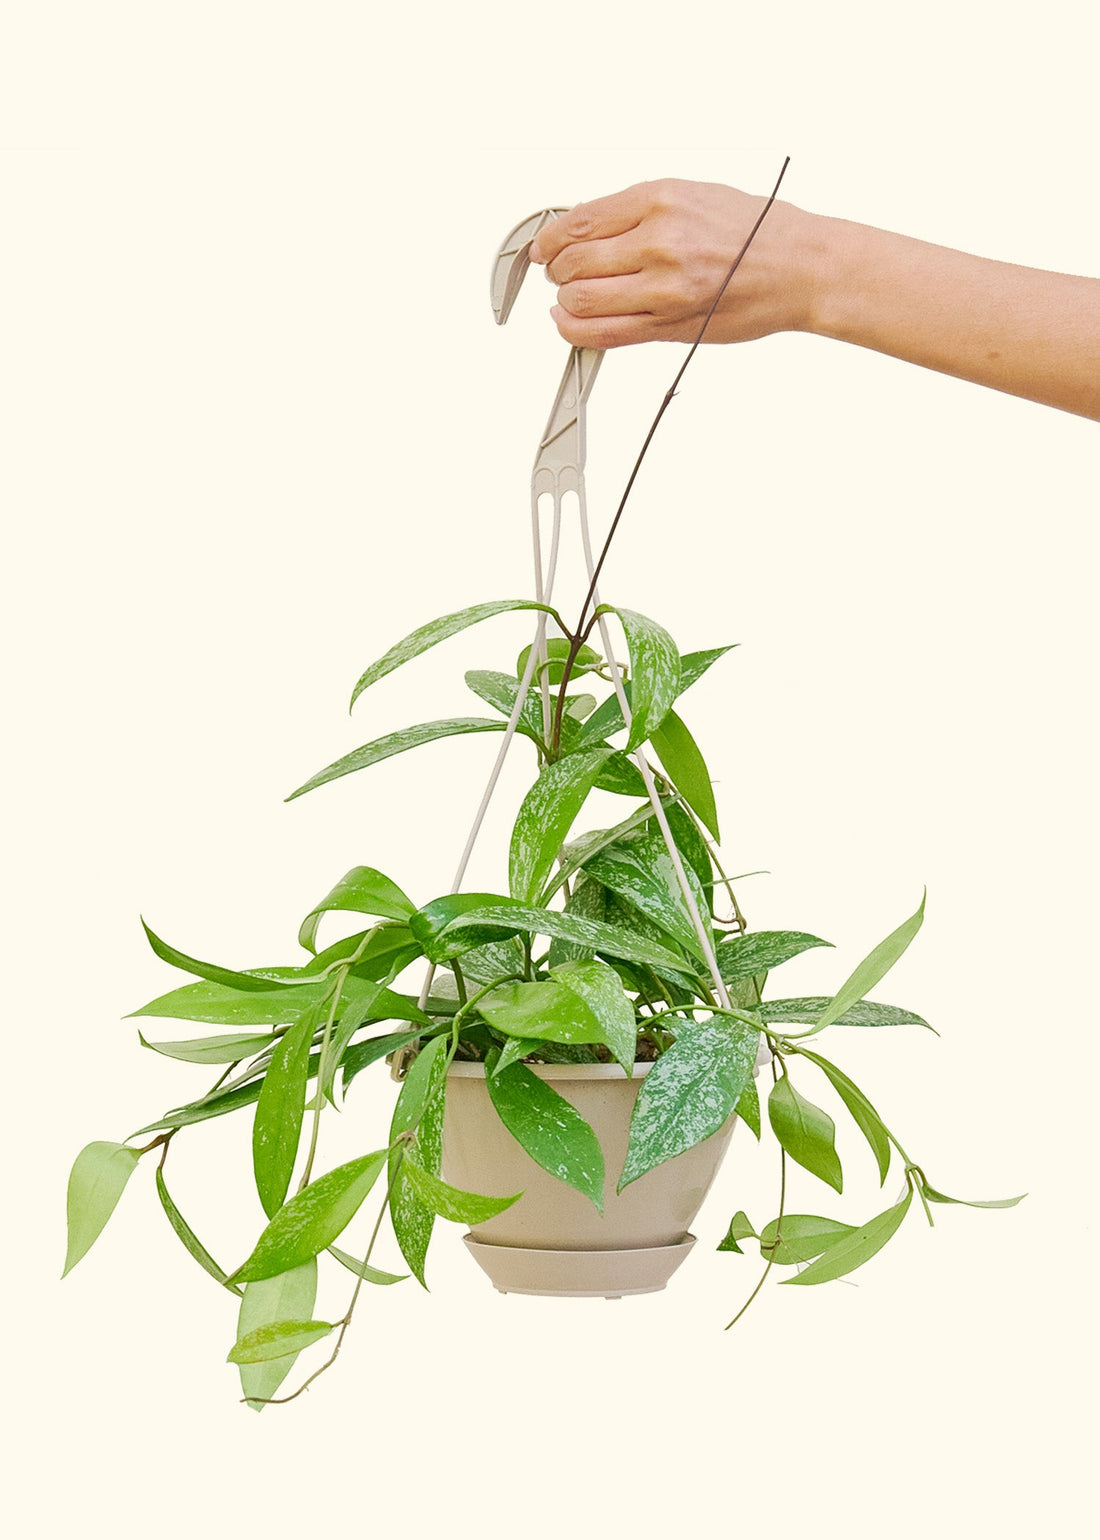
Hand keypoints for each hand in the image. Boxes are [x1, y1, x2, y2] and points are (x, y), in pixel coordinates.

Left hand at [528, 178, 826, 349]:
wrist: (799, 267)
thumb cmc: (755, 231)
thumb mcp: (693, 194)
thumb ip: (639, 210)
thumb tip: (587, 224)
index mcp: (662, 200)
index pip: (579, 221)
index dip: (550, 238)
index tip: (544, 246)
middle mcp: (660, 242)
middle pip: (573, 261)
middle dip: (556, 269)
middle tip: (559, 271)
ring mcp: (663, 288)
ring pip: (581, 300)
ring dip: (565, 300)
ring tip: (570, 295)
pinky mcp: (669, 325)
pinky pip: (603, 334)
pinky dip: (573, 330)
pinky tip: (568, 321)